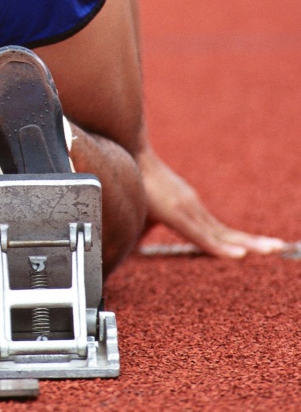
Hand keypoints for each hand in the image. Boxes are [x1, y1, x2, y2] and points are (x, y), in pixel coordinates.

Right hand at [137, 144, 286, 258]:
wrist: (130, 154)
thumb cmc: (134, 183)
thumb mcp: (142, 214)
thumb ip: (143, 232)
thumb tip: (134, 251)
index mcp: (189, 211)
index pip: (218, 232)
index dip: (238, 242)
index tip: (258, 249)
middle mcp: (194, 210)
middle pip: (229, 233)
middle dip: (256, 242)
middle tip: (282, 247)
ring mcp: (189, 210)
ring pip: (224, 235)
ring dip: (252, 245)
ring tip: (276, 248)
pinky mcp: (179, 213)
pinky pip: (205, 238)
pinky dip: (223, 248)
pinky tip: (240, 256)